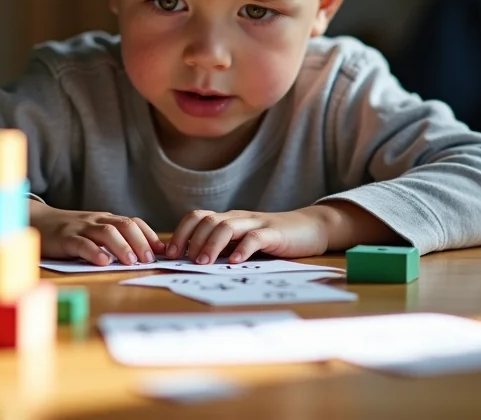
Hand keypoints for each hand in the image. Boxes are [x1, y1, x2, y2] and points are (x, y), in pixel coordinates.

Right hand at [29, 201, 164, 265]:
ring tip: (132, 261)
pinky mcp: (65, 238)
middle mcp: (97, 221)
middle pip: (124, 225)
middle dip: (140, 241)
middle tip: (149, 259)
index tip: (163, 251)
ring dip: (122, 246)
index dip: (150, 235)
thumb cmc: (70, 232)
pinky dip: (94, 252)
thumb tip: (142, 256)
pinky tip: (103, 262)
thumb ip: (114, 240)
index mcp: (107, 220)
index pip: (134, 222)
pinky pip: (82, 243)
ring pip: (106, 232)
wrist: (38, 221)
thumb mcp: (94, 233)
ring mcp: (81, 228)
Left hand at [165, 207, 330, 263]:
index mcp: (228, 219)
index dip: (181, 233)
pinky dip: (243, 249)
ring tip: (203, 263)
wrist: (311, 228)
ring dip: (212, 244)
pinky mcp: (275, 232)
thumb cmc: (273, 239)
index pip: (197, 217)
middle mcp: (239, 218)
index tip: (170, 253)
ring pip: (227, 226)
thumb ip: (224, 248)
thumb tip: (192, 263)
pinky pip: (256, 237)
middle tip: (184, 260)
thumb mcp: (244, 242)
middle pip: (208, 220)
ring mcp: (257, 223)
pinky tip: (235, 261)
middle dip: (192, 240)